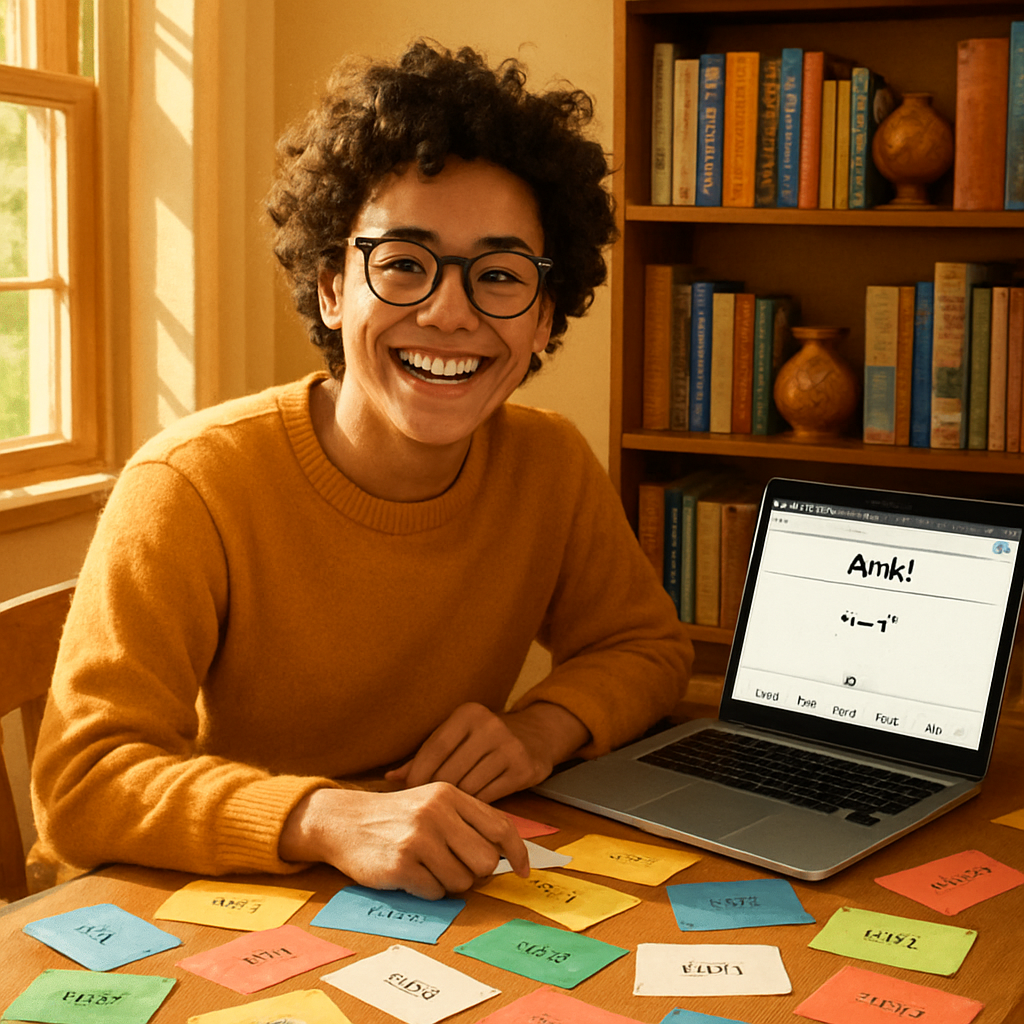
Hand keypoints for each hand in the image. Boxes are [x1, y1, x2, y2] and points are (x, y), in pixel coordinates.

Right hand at [279, 783, 528, 899]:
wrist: (344, 821)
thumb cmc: (396, 815)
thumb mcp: (433, 802)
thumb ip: (468, 819)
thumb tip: (505, 852)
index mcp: (450, 794)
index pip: (500, 826)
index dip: (517, 852)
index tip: (523, 871)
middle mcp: (436, 813)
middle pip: (484, 862)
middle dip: (473, 872)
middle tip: (452, 865)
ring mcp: (418, 839)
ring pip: (461, 882)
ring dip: (447, 883)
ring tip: (426, 866)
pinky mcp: (400, 865)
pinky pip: (434, 892)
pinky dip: (425, 890)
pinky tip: (409, 873)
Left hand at [385, 701, 589, 803]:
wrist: (537, 734)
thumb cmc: (486, 738)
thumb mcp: (458, 735)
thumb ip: (425, 755)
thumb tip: (389, 777)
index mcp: (468, 714)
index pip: (435, 747)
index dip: (418, 773)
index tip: (407, 792)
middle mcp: (490, 726)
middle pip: (451, 771)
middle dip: (435, 793)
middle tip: (426, 808)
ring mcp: (509, 748)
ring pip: (469, 788)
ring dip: (456, 803)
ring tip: (447, 811)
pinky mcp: (524, 769)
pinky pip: (490, 797)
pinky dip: (477, 806)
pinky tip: (470, 810)